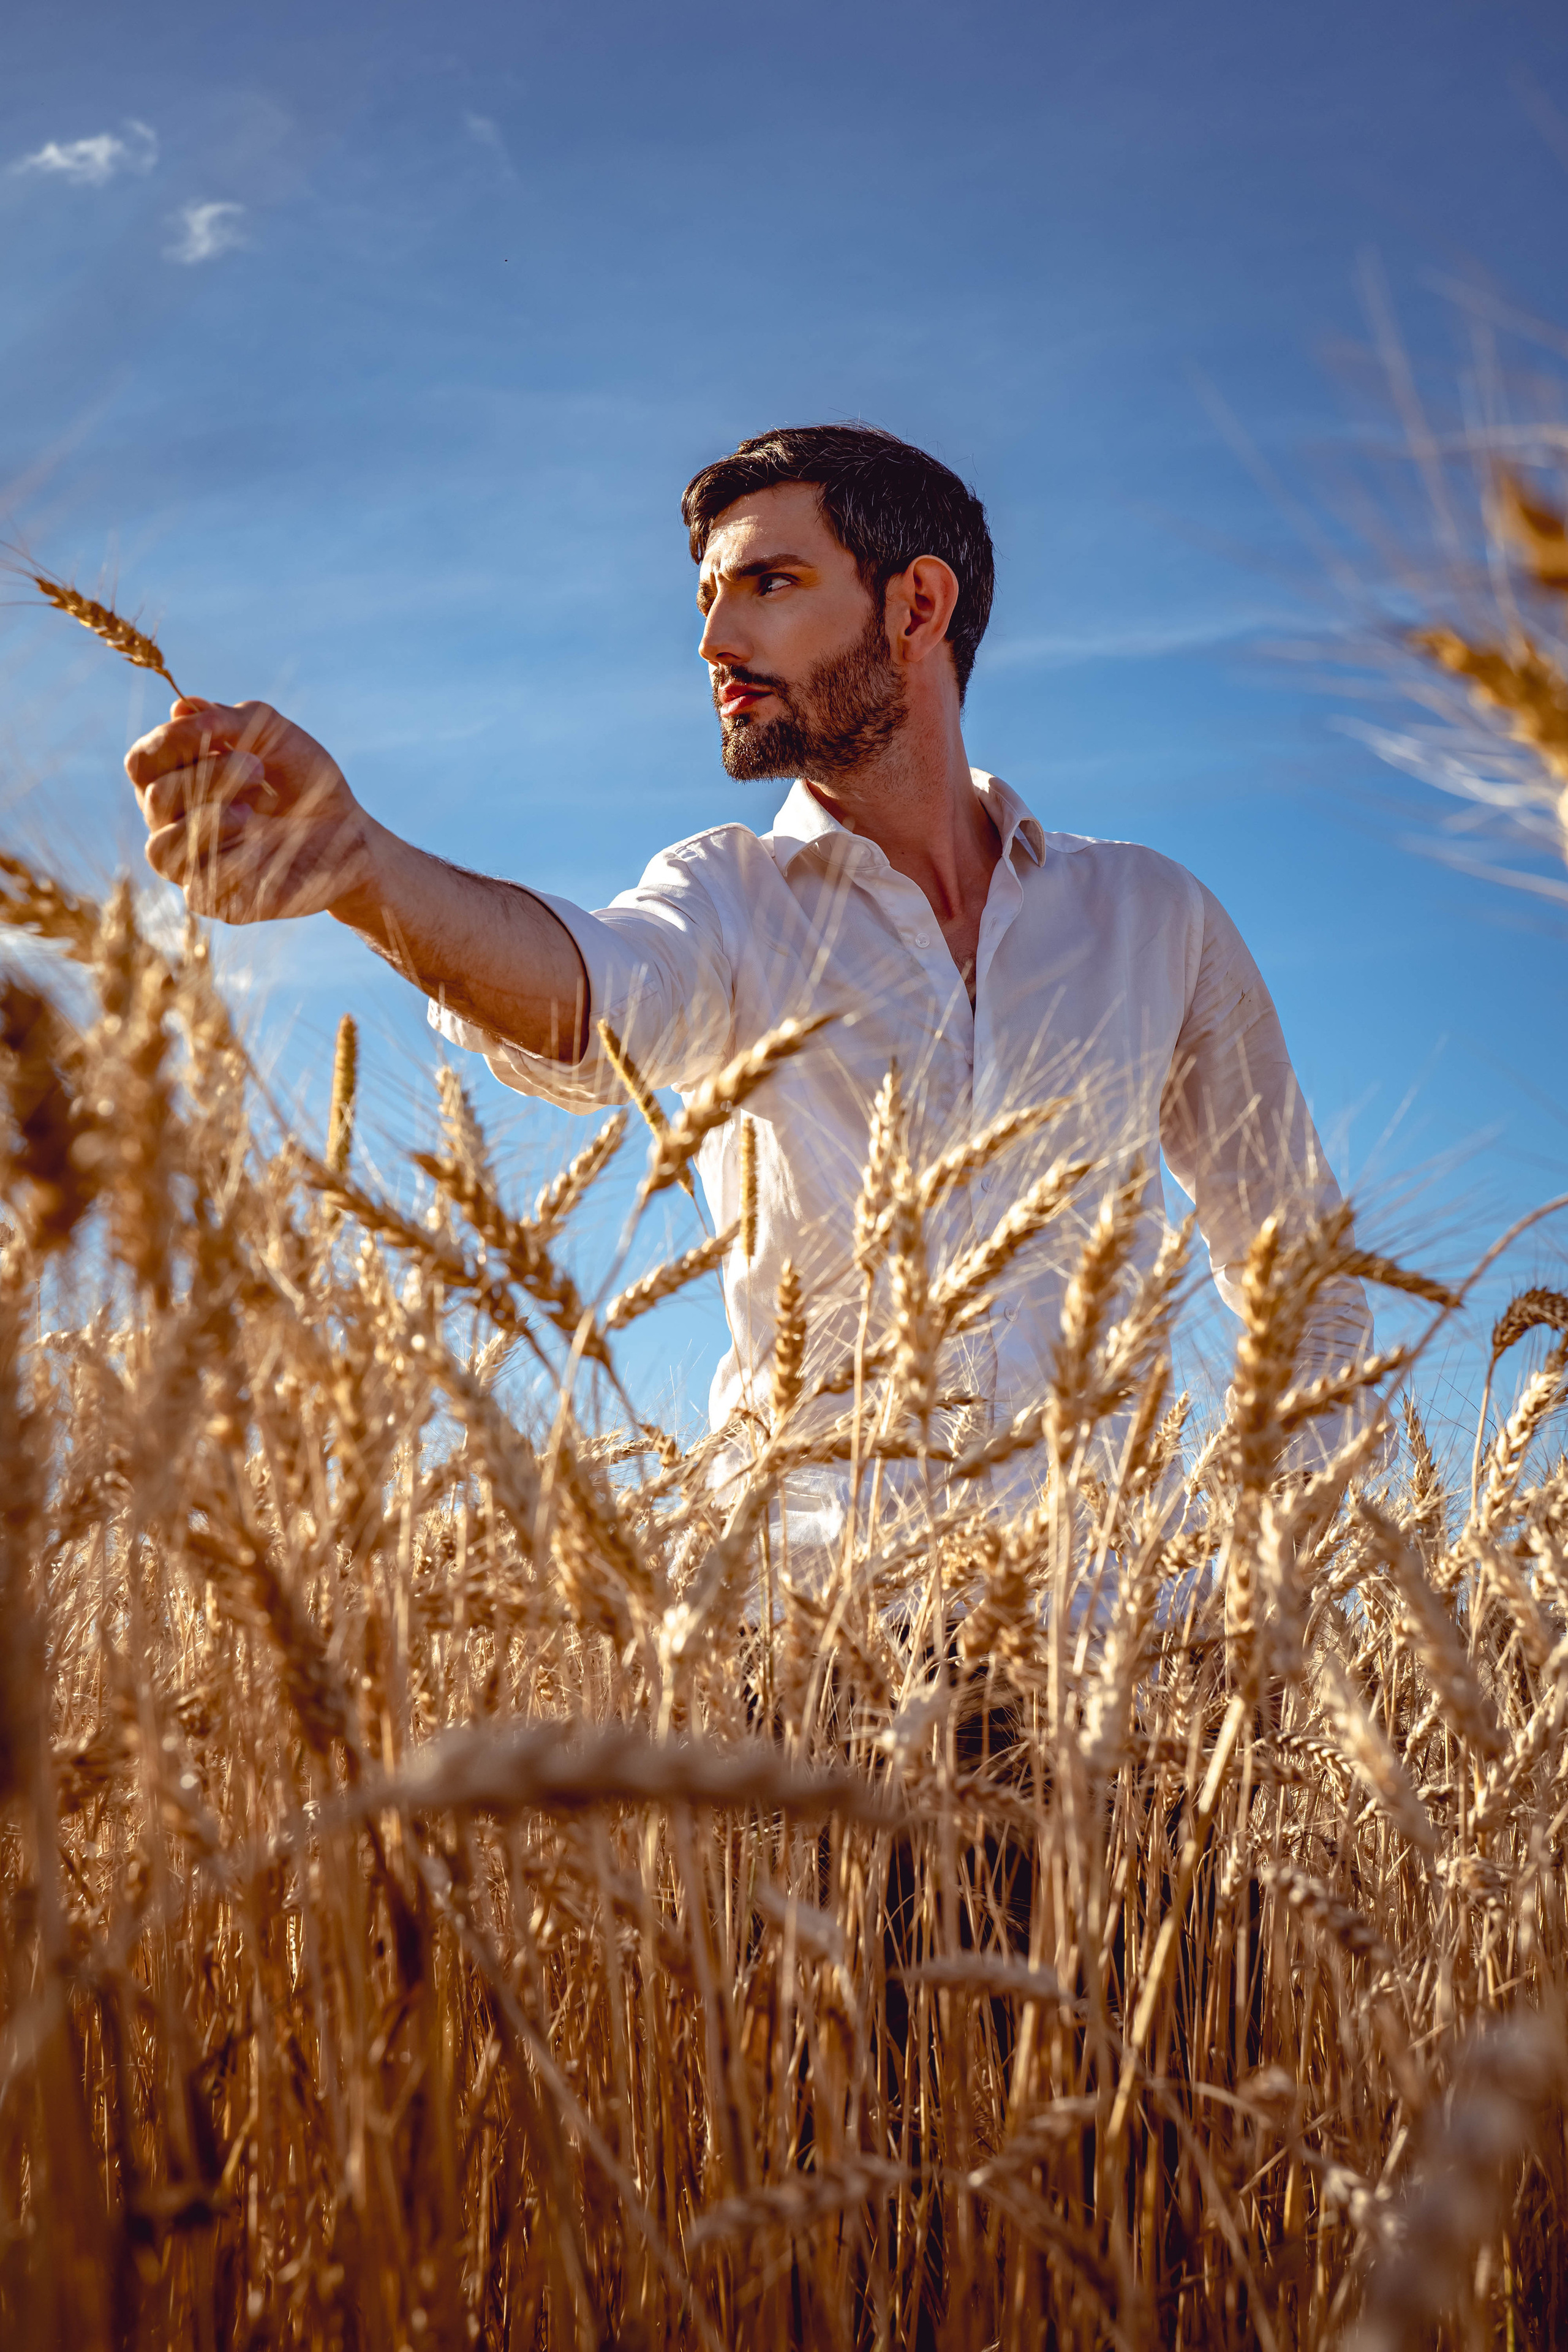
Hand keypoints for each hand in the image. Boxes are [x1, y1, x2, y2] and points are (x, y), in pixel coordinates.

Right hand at [124, 699, 376, 923]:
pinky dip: (234, 862)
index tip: (218, 734)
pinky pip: (200, 888)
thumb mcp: (272, 734)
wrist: (349, 832)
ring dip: (210, 821)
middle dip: (209, 776)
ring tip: (252, 813)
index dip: (169, 744)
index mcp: (177, 781)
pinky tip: (263, 848)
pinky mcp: (219, 903)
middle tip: (257, 769)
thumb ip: (224, 720)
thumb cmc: (305, 779)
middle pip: (155, 799)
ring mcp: (193, 867)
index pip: (141, 763)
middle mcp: (173, 825)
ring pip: (162, 850)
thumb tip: (179, 707)